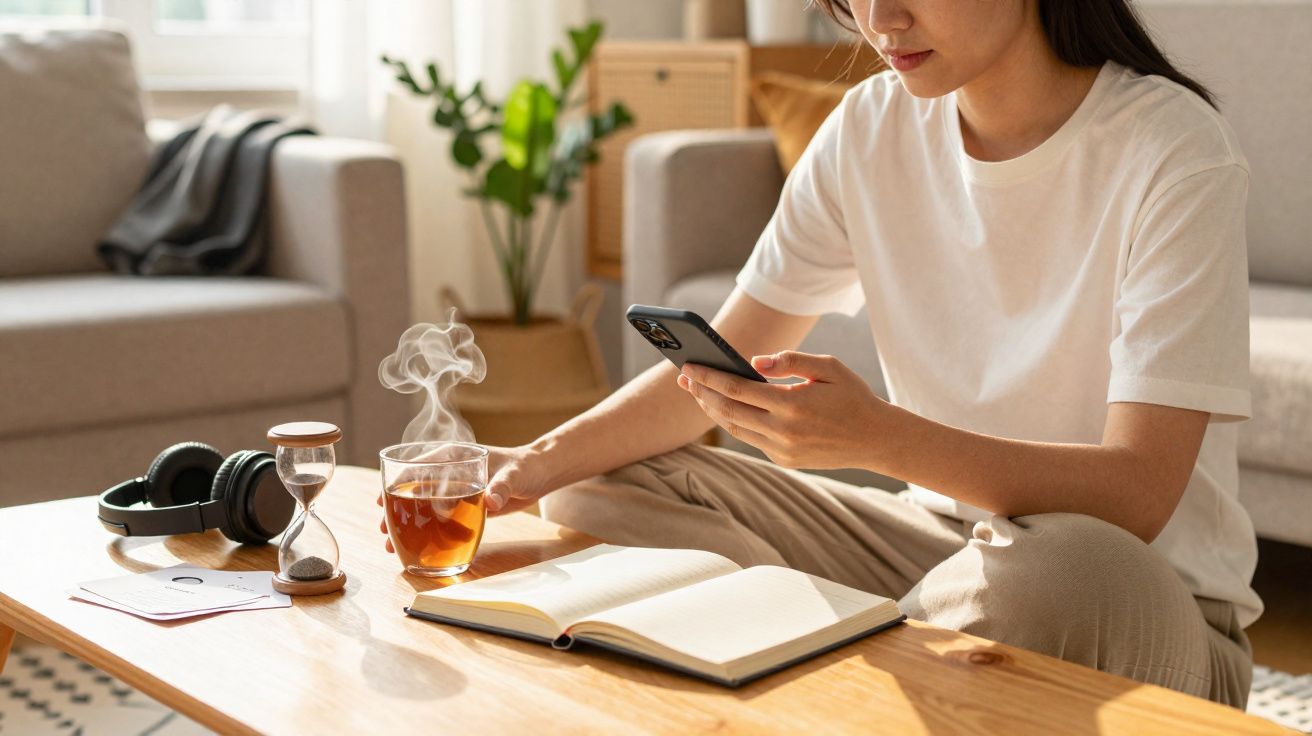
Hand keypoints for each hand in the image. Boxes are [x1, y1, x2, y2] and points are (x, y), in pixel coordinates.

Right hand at [376, 444, 557, 551]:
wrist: (541, 475)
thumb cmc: (526, 467)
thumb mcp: (514, 476)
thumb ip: (501, 487)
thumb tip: (491, 502)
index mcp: (455, 455)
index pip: (418, 467)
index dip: (398, 483)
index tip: (383, 499)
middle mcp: (449, 470)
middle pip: (413, 489)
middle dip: (396, 509)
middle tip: (383, 529)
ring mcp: (455, 487)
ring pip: (422, 505)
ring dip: (406, 523)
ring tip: (390, 543)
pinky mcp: (463, 503)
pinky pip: (439, 517)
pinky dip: (427, 530)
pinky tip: (415, 546)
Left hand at [676, 350, 900, 470]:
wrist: (875, 439)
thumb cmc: (852, 396)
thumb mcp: (828, 367)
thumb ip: (790, 360)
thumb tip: (753, 362)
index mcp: (792, 404)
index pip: (737, 388)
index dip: (708, 377)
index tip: (689, 367)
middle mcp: (783, 431)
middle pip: (728, 410)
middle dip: (702, 393)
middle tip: (683, 378)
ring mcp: (782, 450)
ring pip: (735, 428)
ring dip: (713, 410)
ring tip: (698, 392)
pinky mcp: (785, 461)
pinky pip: (751, 439)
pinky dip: (735, 422)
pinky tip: (726, 408)